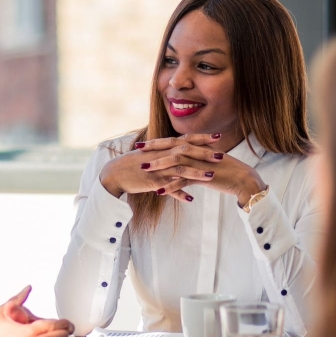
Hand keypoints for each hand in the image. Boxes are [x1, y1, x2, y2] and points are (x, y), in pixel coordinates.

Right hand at [99, 134, 222, 199]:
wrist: (114, 173)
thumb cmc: (133, 164)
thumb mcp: (152, 155)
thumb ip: (167, 153)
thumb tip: (180, 151)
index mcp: (163, 148)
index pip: (185, 140)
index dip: (202, 138)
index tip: (217, 137)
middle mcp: (162, 156)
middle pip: (186, 152)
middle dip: (204, 154)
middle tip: (221, 156)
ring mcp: (157, 169)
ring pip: (179, 169)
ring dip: (196, 173)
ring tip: (211, 176)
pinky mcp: (152, 182)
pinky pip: (168, 188)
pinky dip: (179, 193)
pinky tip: (191, 199)